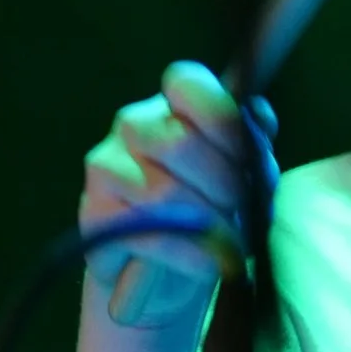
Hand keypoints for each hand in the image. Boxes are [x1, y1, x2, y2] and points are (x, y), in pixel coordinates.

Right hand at [79, 61, 275, 328]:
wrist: (173, 270)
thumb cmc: (214, 208)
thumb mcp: (248, 172)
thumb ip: (254, 140)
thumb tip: (256, 119)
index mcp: (175, 105)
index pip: (186, 81)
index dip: (220, 116)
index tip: (244, 152)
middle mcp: (134, 124)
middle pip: (179, 142)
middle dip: (224, 184)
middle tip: (241, 209)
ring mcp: (107, 165)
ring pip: (164, 192)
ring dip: (208, 223)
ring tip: (228, 238)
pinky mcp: (94, 212)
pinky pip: (145, 231)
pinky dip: (187, 252)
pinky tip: (206, 261)